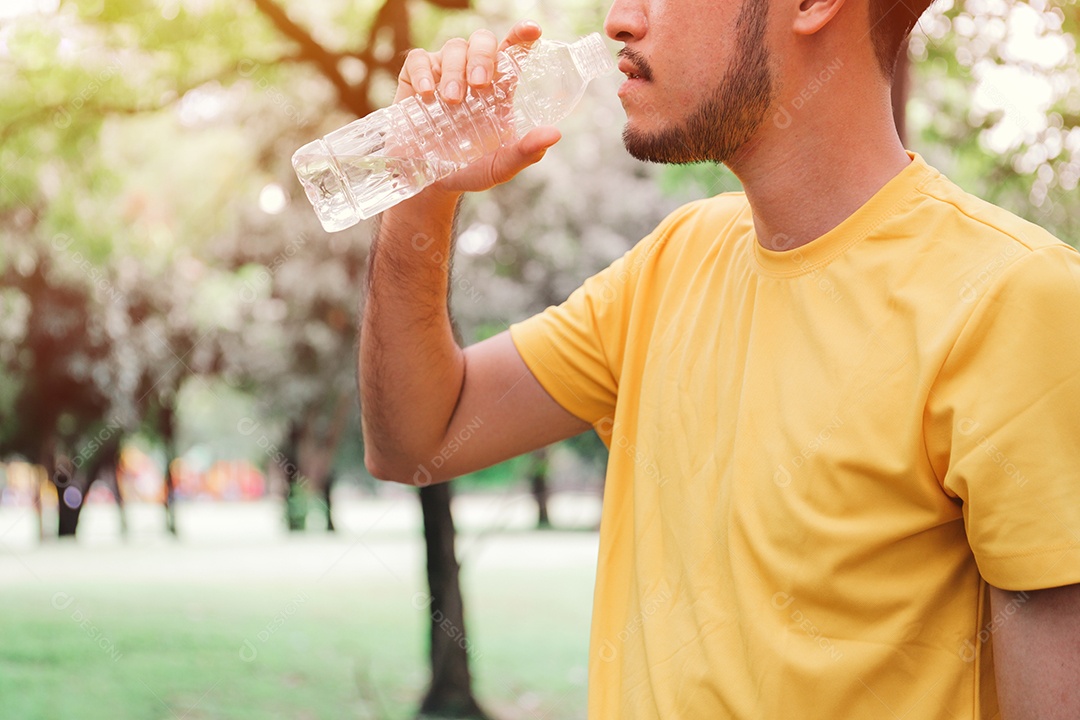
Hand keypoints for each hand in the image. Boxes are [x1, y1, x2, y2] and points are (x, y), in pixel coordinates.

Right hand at [395, 20, 561, 196]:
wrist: (431, 184)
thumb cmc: (470, 168)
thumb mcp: (501, 165)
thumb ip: (526, 151)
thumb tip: (555, 134)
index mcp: (499, 87)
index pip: (513, 51)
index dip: (522, 35)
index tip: (532, 30)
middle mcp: (472, 72)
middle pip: (482, 41)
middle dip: (482, 56)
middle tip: (479, 84)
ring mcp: (443, 72)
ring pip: (454, 48)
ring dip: (455, 71)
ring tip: (452, 101)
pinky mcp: (415, 79)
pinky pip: (419, 60)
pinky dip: (423, 72)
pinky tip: (427, 94)